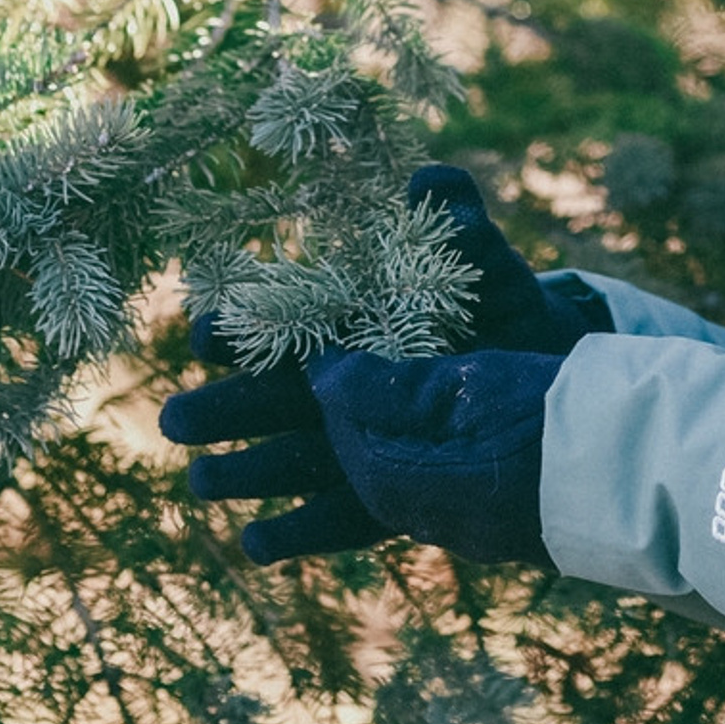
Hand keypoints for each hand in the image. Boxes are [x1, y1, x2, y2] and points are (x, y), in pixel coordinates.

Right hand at [161, 164, 602, 562]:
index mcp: (349, 324)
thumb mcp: (482, 264)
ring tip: (202, 483)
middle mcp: (339, 386)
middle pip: (270, 398)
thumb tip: (428, 177)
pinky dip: (299, 532)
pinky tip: (256, 546)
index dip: (241, 325)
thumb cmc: (501, 307)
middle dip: (222, 407)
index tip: (208, 330)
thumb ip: (457, 221)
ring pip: (290, 460)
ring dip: (245, 472)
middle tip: (175, 418)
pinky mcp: (388, 491)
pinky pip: (338, 517)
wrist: (549, 371)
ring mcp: (358, 441)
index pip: (281, 322)